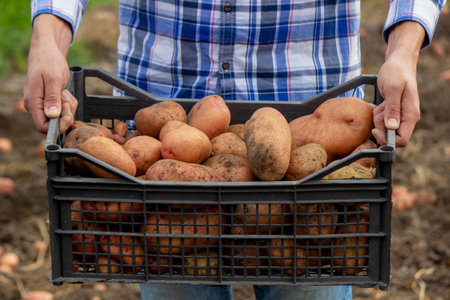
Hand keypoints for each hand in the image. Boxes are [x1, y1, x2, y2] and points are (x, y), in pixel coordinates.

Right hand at [23, 14, 76, 133]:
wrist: (47, 52)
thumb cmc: (48, 62)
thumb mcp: (53, 79)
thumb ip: (52, 98)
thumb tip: (52, 116)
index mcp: (33, 103)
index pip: (43, 127)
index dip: (58, 125)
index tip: (67, 113)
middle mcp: (37, 107)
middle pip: (55, 125)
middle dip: (66, 114)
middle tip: (67, 98)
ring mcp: (44, 106)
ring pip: (61, 118)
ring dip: (69, 107)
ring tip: (64, 92)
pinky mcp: (51, 103)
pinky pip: (64, 110)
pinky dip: (69, 103)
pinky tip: (65, 92)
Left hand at [372, 21, 424, 146]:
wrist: (397, 63)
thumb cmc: (396, 73)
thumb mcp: (393, 88)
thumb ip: (393, 108)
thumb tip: (391, 127)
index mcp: (411, 115)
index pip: (402, 140)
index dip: (387, 140)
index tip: (375, 130)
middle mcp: (407, 118)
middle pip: (390, 136)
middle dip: (380, 127)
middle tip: (379, 110)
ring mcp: (400, 116)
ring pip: (384, 129)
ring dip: (378, 118)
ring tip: (381, 103)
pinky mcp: (393, 113)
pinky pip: (382, 121)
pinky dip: (378, 114)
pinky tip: (382, 103)